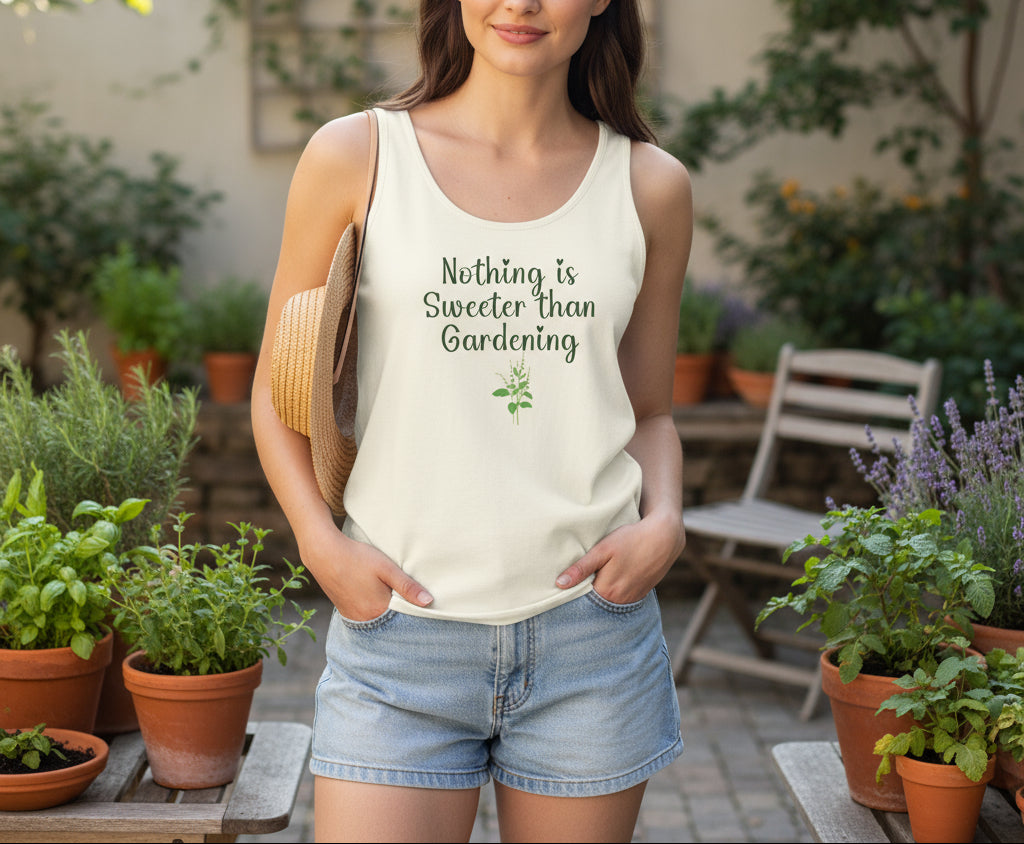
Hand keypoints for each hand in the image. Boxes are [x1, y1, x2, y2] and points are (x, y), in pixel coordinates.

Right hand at [299, 527, 431, 621]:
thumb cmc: (357, 558)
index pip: (403, 620)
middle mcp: (364, 619)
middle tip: (407, 602)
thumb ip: (407, 586)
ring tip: (391, 598)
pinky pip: (365, 616)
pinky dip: (373, 610)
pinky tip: (375, 598)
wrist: (324, 553)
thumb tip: (428, 602)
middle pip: (389, 621)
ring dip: (386, 612)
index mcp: (378, 610)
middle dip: (400, 614)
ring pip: (377, 619)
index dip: (413, 612)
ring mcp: (353, 617)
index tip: (421, 606)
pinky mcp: (345, 611)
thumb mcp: (386, 568)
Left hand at [555, 509, 685, 604]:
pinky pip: (622, 598)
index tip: (563, 587)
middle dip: (585, 595)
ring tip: (594, 579)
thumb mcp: (603, 549)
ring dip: (601, 593)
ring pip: (609, 601)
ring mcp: (632, 598)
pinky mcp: (641, 593)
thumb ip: (581, 568)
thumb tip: (559, 584)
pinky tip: (611, 580)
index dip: (572, 593)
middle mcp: (620, 600)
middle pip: (595, 603)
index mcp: (607, 591)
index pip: (581, 601)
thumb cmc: (631, 539)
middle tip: (576, 582)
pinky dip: (614, 592)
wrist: (664, 537)